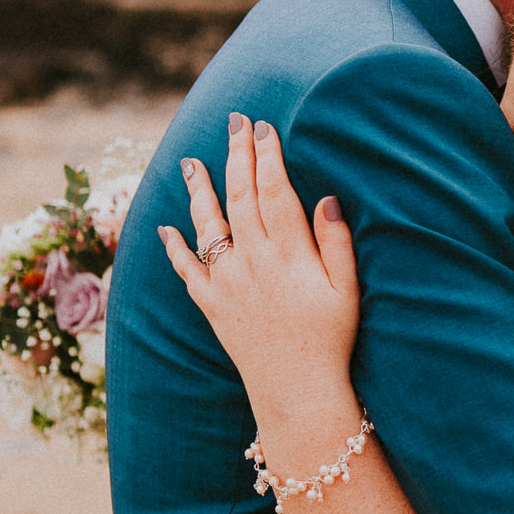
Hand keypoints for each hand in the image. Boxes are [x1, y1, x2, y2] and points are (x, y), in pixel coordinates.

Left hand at [160, 112, 361, 419]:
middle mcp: (252, 261)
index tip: (263, 128)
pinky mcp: (211, 305)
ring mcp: (227, 282)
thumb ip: (337, 242)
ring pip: (208, 224)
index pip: (274, 190)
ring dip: (200, 189)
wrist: (297, 390)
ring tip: (192, 161)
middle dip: (236, 156)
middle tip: (234, 123)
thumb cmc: (330, 339)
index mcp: (289, 253)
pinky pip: (187, 270)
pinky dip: (175, 247)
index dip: (267, 156)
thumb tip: (326, 199)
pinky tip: (167, 228)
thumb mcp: (347, 289)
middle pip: (240, 196)